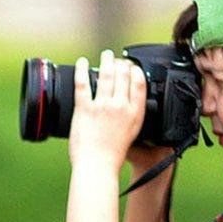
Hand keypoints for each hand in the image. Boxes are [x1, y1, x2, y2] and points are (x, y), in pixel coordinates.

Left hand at [68, 50, 145, 168]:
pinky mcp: (84, 109)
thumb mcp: (133, 133)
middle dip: (121, 63)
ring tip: (106, 55)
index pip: (139, 83)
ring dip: (106, 61)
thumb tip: (129, 103)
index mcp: (134, 113)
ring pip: (106, 75)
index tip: (132, 66)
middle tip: (116, 59)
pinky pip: (83, 83)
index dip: (136, 71)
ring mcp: (102, 107)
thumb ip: (132, 115)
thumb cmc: (113, 154)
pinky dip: (83, 70)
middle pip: (123, 76)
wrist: (97, 166)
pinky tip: (83, 62)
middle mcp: (120, 107)